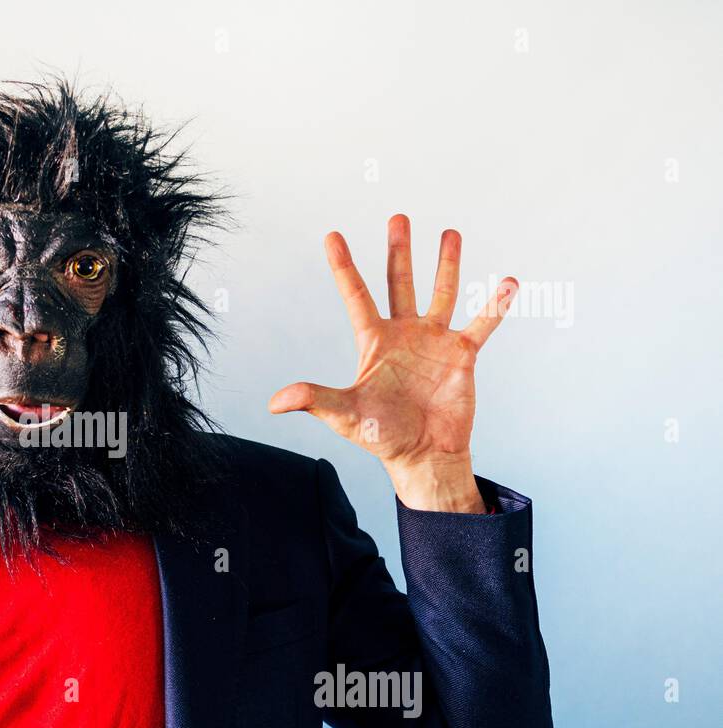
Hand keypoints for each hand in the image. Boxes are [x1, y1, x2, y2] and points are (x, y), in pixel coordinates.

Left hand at [268, 215, 516, 512]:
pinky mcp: (462, 355)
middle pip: (398, 283)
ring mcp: (434, 341)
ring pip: (442, 293)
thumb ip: (314, 400)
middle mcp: (404, 334)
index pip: (355, 296)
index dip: (343, 266)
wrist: (423, 455)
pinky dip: (495, 305)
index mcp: (374, 342)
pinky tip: (508, 282)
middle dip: (398, 251)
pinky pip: (481, 324)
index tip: (332, 235)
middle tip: (397, 217)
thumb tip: (274, 402)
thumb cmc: (382, 437)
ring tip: (449, 233)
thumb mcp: (344, 416)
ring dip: (446, 264)